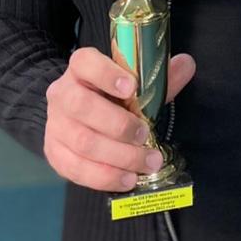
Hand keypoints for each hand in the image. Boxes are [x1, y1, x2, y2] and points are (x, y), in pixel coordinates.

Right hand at [44, 47, 195, 191]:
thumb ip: (158, 77)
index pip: (85, 62)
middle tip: (145, 135)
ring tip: (147, 162)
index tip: (131, 87)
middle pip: (82, 106)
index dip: (106, 73)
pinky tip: (128, 178)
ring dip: (119, 156)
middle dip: (118, 124)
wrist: (74, 116)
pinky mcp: (54, 153)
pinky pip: (76, 169)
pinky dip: (105, 176)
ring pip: (82, 142)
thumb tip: (186, 64)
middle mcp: (62, 93)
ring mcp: (55, 124)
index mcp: (80, 68)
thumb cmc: (110, 96)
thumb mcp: (133, 83)